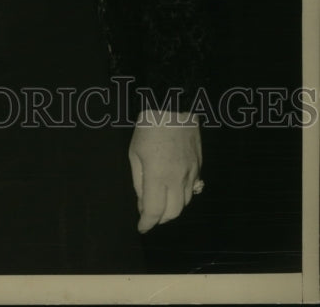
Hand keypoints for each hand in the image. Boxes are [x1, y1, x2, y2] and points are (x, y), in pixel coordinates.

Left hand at [128, 109, 201, 232]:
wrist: (174, 106)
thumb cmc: (148, 128)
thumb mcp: (134, 153)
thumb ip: (139, 180)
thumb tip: (143, 201)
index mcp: (157, 176)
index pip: (154, 211)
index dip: (147, 223)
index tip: (141, 227)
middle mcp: (177, 179)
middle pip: (173, 213)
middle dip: (160, 219)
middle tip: (149, 215)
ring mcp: (191, 173)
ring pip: (184, 203)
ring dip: (172, 208)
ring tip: (160, 201)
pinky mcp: (199, 166)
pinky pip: (192, 189)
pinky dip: (182, 195)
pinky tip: (173, 188)